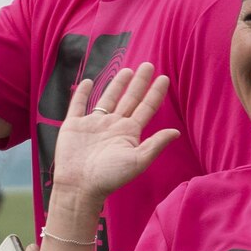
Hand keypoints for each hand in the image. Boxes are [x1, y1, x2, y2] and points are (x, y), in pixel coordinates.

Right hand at [49, 64, 180, 202]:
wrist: (79, 186)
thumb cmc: (109, 177)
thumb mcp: (137, 161)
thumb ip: (155, 145)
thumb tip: (176, 132)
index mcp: (129, 133)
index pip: (146, 108)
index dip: (155, 93)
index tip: (164, 78)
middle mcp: (113, 126)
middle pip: (129, 99)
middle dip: (139, 82)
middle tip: (148, 64)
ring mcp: (93, 125)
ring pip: (107, 99)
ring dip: (116, 84)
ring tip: (126, 70)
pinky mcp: (73, 126)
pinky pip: (78, 105)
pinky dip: (81, 93)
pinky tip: (87, 82)